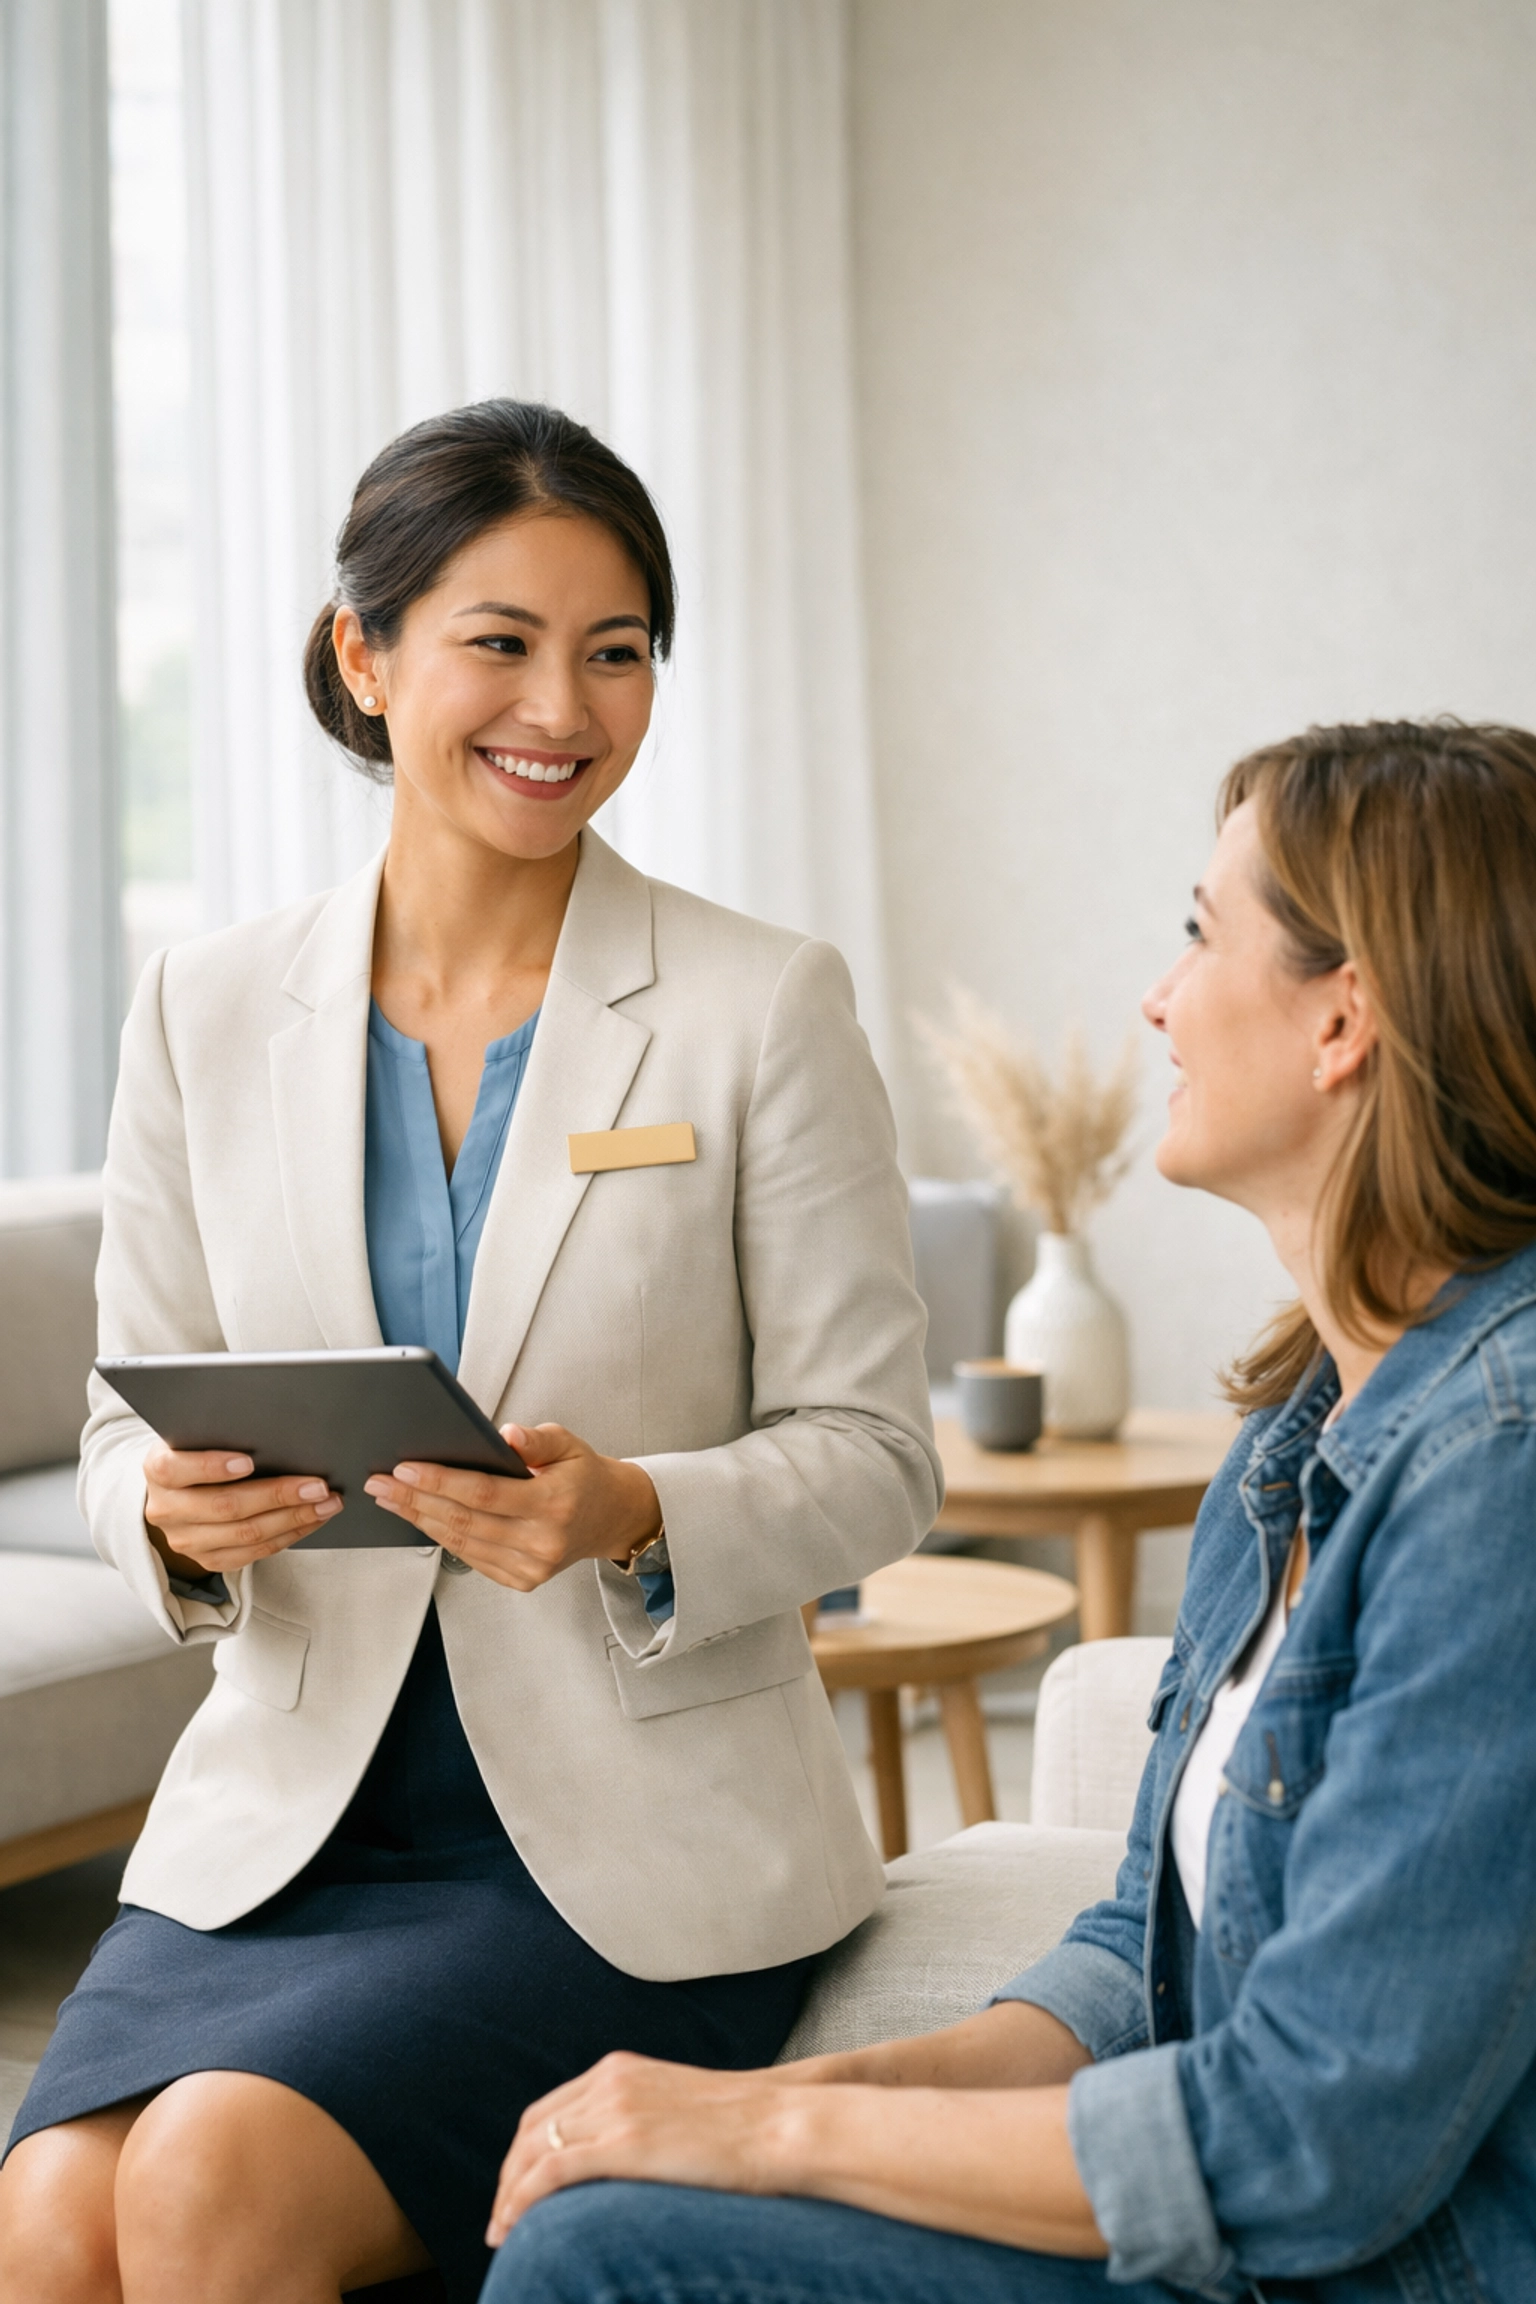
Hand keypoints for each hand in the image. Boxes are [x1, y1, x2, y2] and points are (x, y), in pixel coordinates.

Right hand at [144, 1445, 341, 1578]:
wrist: (177, 1492)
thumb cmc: (197, 1453)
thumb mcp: (197, 1437)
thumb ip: (222, 1433)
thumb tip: (278, 1430)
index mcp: (158, 1470)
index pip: (176, 1469)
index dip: (212, 1466)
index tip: (249, 1461)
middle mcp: (167, 1510)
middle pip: (225, 1506)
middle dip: (278, 1495)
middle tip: (318, 1485)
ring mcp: (187, 1540)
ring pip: (246, 1534)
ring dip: (294, 1518)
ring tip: (327, 1503)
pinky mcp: (208, 1560)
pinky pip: (254, 1552)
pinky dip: (289, 1535)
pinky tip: (313, 1519)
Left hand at [363, 1421, 661, 1589]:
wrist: (610, 1517)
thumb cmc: (583, 1475)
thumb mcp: (569, 1444)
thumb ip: (537, 1439)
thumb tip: (505, 1435)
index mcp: (555, 1503)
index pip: (485, 1493)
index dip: (440, 1480)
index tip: (405, 1467)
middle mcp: (543, 1541)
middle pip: (464, 1520)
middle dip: (416, 1499)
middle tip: (379, 1482)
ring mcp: (532, 1567)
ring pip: (462, 1542)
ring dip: (420, 1518)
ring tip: (389, 1498)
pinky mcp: (522, 1580)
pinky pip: (471, 1557)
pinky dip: (441, 1536)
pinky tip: (420, 1517)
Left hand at [487, 2053, 797, 2243]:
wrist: (783, 2126)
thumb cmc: (748, 2130)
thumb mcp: (681, 2111)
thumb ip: (645, 2122)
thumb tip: (630, 2160)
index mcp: (622, 2069)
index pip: (550, 2110)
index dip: (524, 2152)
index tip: (516, 2189)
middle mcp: (610, 2080)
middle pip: (532, 2129)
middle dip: (508, 2176)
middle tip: (501, 2219)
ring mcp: (615, 2108)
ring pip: (532, 2151)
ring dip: (507, 2195)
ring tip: (502, 2234)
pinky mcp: (623, 2142)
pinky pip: (548, 2173)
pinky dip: (520, 2201)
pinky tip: (512, 2230)